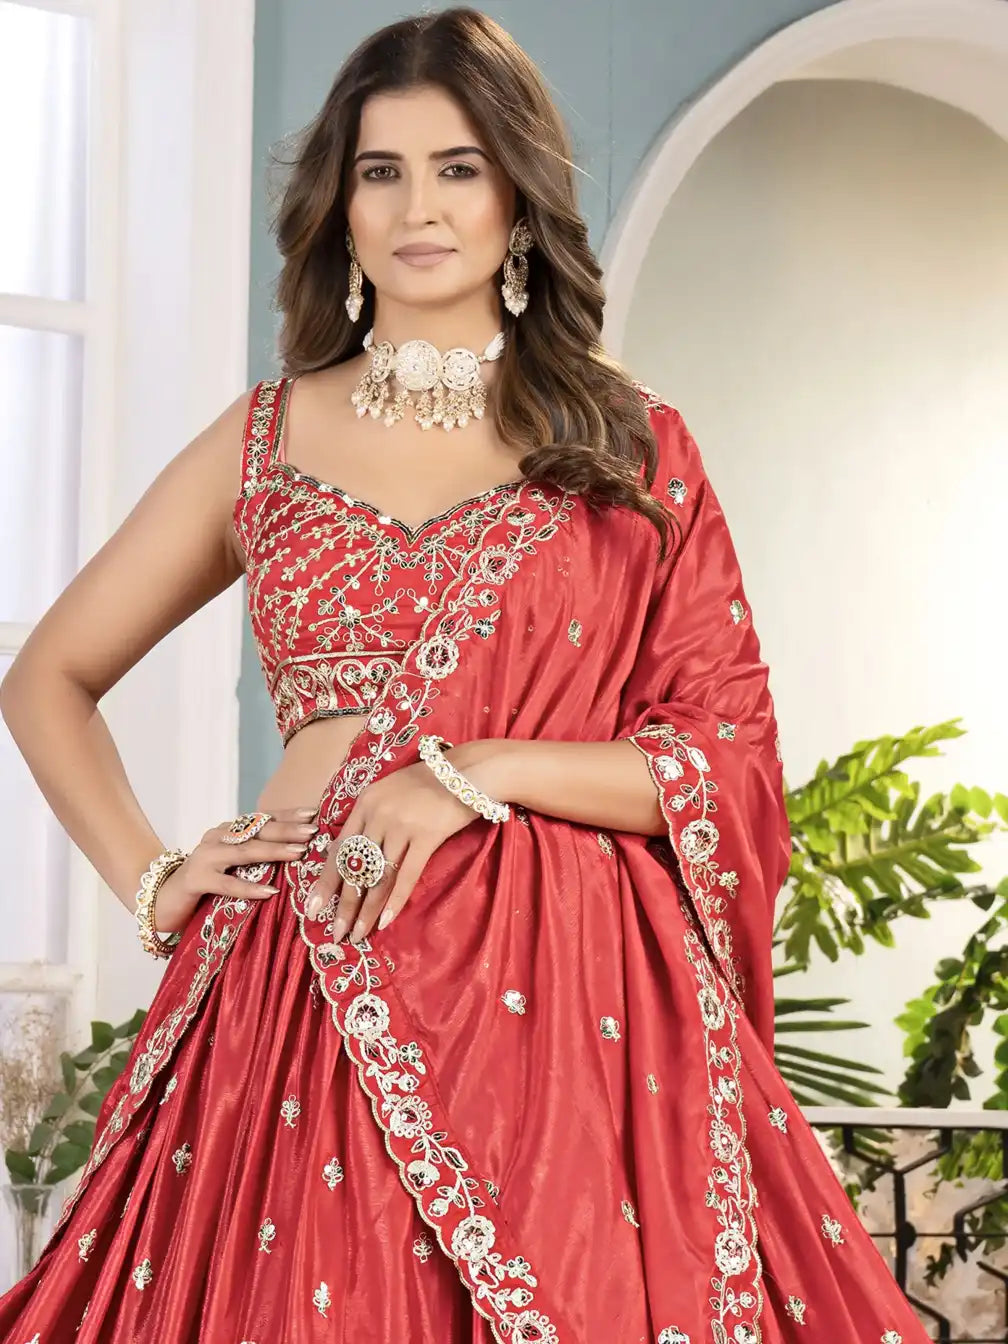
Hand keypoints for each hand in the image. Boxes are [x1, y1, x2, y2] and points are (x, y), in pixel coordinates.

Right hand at [154, 806, 318, 933]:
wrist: (160, 900)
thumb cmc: (204, 884)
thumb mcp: (233, 867)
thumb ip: (256, 858)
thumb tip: (297, 854)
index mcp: (228, 831)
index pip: (262, 819)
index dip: (286, 816)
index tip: (312, 814)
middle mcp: (217, 837)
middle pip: (256, 830)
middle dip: (287, 829)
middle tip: (312, 830)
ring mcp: (205, 857)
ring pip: (244, 852)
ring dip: (273, 851)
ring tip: (298, 853)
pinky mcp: (195, 880)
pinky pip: (227, 884)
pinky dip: (249, 888)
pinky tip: (269, 891)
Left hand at [305, 741, 505, 946]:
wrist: (469, 770)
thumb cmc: (430, 781)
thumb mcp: (390, 791)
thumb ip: (372, 818)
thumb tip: (357, 854)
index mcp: (365, 803)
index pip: (338, 849)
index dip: (325, 881)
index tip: (313, 907)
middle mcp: (377, 815)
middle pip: (355, 868)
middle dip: (343, 904)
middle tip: (335, 932)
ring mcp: (401, 826)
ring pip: (377, 877)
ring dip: (366, 910)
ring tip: (357, 934)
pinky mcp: (426, 836)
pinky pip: (406, 876)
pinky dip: (395, 901)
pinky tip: (385, 921)